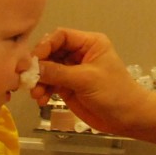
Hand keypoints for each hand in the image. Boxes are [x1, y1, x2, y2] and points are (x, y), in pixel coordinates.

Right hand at [33, 28, 155, 145]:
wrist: (128, 118)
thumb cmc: (114, 93)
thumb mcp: (86, 79)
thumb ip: (58, 72)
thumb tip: (33, 67)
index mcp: (89, 43)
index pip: (61, 36)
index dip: (46, 45)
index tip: (34, 60)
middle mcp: (79, 54)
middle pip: (51, 52)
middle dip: (39, 65)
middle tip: (28, 77)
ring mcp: (72, 71)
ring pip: (47, 69)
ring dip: (39, 81)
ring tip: (36, 94)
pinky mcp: (68, 87)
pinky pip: (49, 84)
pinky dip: (43, 91)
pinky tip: (41, 100)